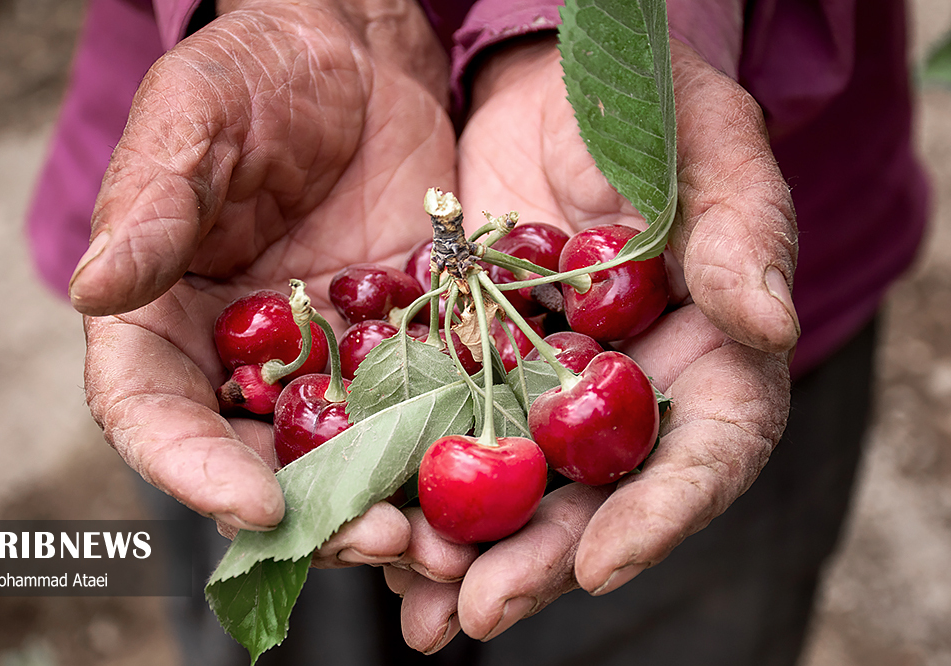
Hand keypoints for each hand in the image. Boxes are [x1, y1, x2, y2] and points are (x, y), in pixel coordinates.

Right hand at [70, 0, 455, 536]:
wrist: (358, 57)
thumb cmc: (256, 72)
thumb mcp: (197, 118)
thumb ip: (153, 202)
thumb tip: (97, 285)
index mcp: (166, 320)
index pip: (154, 413)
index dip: (193, 470)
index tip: (256, 506)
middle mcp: (242, 361)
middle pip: (260, 464)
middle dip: (318, 515)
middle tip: (379, 541)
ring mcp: (329, 362)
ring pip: (350, 457)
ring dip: (395, 505)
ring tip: (447, 542)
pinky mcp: (402, 346)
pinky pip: (426, 408)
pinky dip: (455, 449)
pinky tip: (499, 477)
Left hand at [382, 36, 796, 651]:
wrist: (555, 89)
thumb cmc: (655, 113)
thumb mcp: (709, 152)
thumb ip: (742, 233)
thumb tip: (769, 322)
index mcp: (709, 361)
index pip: (701, 457)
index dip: (657, 516)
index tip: (603, 561)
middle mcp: (626, 398)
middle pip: (594, 500)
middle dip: (537, 560)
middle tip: (477, 610)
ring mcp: (542, 390)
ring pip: (512, 488)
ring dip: (462, 550)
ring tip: (413, 602)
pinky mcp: (470, 367)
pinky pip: (440, 432)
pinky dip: (407, 481)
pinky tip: (365, 522)